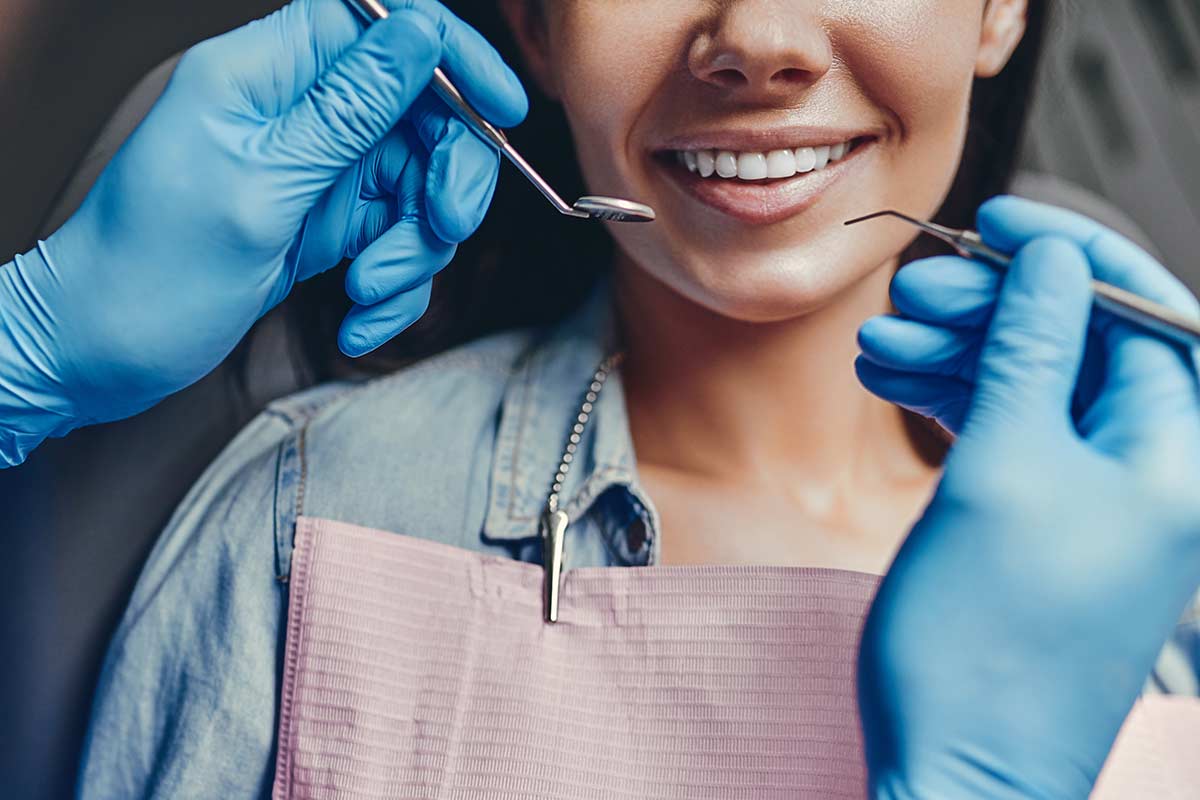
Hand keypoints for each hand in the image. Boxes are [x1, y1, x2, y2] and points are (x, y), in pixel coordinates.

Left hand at [0, 0, 526, 465]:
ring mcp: (318, 171)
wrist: (104, 351)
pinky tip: (358, 321)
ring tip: (367, 292)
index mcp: (266, 74)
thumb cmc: (151, 268)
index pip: (382, 24)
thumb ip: (348, 109)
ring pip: (418, 189)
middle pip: (421, 115)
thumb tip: (421, 35)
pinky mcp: (327, 223)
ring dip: (413, 251)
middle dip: (445, 179)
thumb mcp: (259, 186)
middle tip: (442, 228)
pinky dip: (393, 287)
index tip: (501, 111)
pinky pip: (396, 241)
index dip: (452, 56)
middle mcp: (300, 114)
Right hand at [855, 196, 1199, 798]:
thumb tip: (1052, 262)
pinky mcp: (1042, 527)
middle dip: (992, 309)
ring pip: (1029, 388)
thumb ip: (1030, 354)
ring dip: (955, 356)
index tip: (997, 219)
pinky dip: (951, 404)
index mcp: (1172, 456)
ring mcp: (1093, 502)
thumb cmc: (986, 641)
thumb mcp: (1004, 471)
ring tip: (875, 346)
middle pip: (1075, 346)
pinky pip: (1006, 437)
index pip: (1139, 314)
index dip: (1068, 255)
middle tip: (911, 292)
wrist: (957, 769)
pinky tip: (890, 385)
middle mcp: (1147, 473)